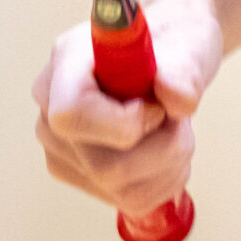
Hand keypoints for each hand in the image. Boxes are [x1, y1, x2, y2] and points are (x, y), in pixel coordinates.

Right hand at [31, 2, 222, 217]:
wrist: (172, 56)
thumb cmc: (174, 41)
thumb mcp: (189, 41)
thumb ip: (183, 68)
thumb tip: (177, 99)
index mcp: (68, 60)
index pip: (71, 113)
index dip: (122, 123)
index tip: (156, 106)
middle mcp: (51, 107)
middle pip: (102, 164)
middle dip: (162, 145)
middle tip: (177, 115)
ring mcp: (61, 147)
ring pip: (119, 187)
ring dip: (169, 162)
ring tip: (174, 126)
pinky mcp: (80, 174)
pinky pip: (130, 199)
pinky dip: (165, 179)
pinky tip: (168, 148)